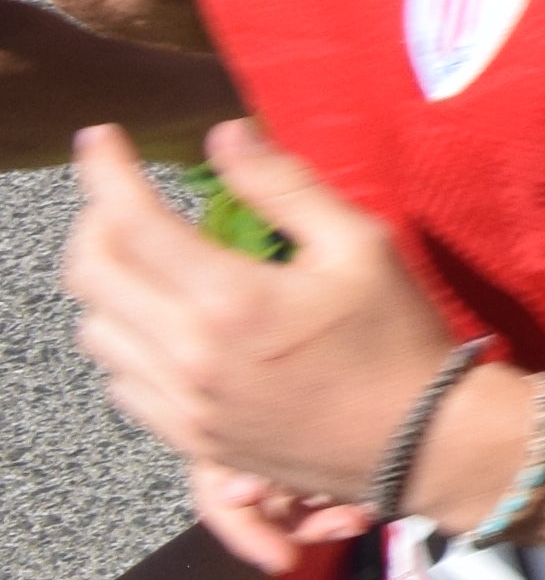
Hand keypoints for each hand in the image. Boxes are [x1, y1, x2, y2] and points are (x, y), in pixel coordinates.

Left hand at [62, 122, 466, 542]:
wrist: (419, 443)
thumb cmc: (398, 338)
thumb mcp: (361, 246)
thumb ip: (287, 187)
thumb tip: (225, 137)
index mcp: (232, 301)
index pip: (132, 221)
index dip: (104, 169)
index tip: (100, 137)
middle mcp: (189, 356)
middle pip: (90, 275)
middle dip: (94, 219)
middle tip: (122, 197)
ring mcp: (183, 403)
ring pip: (95, 329)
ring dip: (107, 283)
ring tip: (142, 258)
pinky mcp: (188, 437)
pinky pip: (119, 381)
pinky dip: (125, 338)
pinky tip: (163, 322)